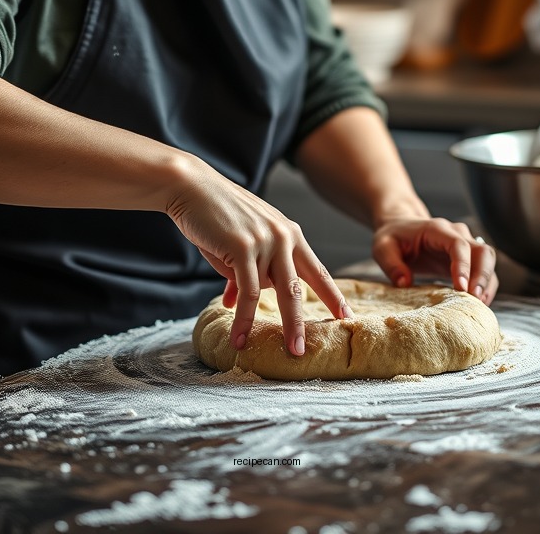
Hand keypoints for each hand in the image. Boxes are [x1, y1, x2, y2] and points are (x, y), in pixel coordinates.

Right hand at [164, 158, 352, 357]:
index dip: (331, 294)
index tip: (346, 314)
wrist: (193, 187)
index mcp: (290, 233)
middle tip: (312, 347)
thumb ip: (248, 270)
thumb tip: (239, 301)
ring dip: (286, 326)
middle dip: (307, 320)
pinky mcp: (244, 247)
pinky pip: (248, 292)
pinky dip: (244, 318)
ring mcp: (266, 241)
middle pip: (302, 286)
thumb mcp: (241, 243)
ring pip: (281, 292)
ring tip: (289, 352)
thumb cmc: (216, 216)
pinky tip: (239, 337)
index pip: (316, 269)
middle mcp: (284, 236)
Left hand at [373, 218, 497, 305]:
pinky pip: (485, 270)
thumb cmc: (392, 237)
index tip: (461, 288)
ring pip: (488, 260)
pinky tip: (480, 303)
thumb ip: (391, 264)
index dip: (463, 265)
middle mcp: (457, 234)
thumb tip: (405, 283)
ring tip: (480, 305)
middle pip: (482, 251)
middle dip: (482, 275)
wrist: (400, 227)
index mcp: (437, 230)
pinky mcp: (467, 259)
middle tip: (476, 299)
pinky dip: (486, 286)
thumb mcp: (382, 247)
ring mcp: (465, 245)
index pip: (458, 244)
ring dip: (487, 282)